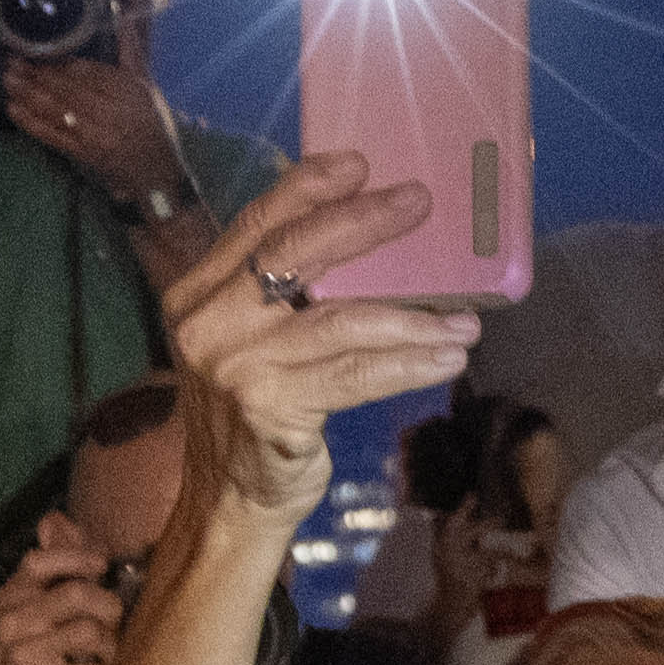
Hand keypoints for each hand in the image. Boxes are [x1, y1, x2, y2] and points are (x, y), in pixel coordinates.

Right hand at [0, 513, 121, 664]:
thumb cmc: (35, 652)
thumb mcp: (37, 605)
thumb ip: (54, 562)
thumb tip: (55, 519)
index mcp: (13, 596)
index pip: (39, 562)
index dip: (75, 557)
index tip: (101, 563)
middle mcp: (12, 621)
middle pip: (75, 595)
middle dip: (108, 606)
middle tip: (115, 619)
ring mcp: (22, 653)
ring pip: (88, 632)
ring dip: (110, 644)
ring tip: (106, 653)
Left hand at [11, 50, 186, 211]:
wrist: (156, 177)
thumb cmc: (154, 128)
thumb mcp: (149, 89)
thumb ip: (132, 54)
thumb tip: (124, 19)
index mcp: (129, 92)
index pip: (91, 72)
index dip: (62, 62)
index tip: (40, 49)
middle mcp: (111, 113)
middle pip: (69, 90)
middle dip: (38, 74)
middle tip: (12, 60)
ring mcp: (94, 136)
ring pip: (57, 111)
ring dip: (29, 94)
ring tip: (8, 79)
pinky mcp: (82, 155)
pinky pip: (53, 136)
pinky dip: (31, 123)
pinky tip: (13, 109)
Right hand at [161, 150, 479, 531]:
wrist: (228, 501)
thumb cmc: (253, 412)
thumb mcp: (246, 341)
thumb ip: (278, 294)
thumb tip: (362, 237)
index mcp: (198, 294)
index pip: (256, 224)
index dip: (307, 187)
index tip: (359, 163)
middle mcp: (208, 324)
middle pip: (294, 254)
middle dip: (364, 223)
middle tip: (419, 205)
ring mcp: (236, 368)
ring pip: (340, 321)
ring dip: (412, 318)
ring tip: (464, 319)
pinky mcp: (270, 410)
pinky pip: (356, 375)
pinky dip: (409, 365)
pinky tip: (447, 358)